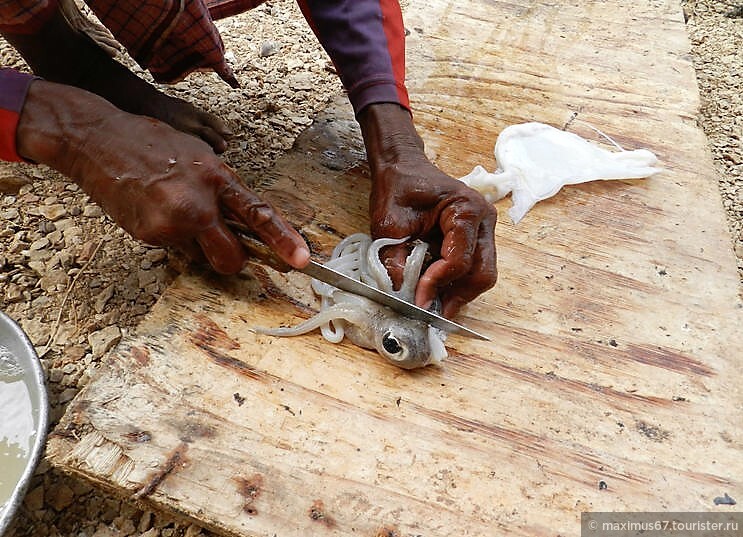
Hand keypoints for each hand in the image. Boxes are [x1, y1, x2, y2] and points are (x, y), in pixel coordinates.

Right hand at [17, 80, 308, 272]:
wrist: (98, 141)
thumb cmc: (154, 144)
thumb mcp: (201, 155)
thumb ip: (224, 190)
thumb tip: (245, 223)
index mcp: (217, 178)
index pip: (259, 215)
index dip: (284, 240)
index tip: (302, 261)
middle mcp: (197, 205)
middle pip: (230, 259)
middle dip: (232, 259)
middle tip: (225, 246)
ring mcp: (171, 224)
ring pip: (200, 255)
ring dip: (197, 243)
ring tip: (175, 209)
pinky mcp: (149, 236)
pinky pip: (175, 249)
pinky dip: (171, 237)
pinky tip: (156, 210)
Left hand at [358, 104, 496, 317]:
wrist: (403, 168)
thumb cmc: (398, 188)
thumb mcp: (389, 223)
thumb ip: (395, 258)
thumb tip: (401, 293)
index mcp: (465, 209)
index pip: (459, 260)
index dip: (437, 284)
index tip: (417, 300)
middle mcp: (484, 219)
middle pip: (482, 272)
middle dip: (457, 296)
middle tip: (432, 312)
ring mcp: (484, 229)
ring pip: (483, 274)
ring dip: (459, 293)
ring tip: (434, 304)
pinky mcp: (478, 237)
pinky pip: (476, 267)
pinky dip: (458, 283)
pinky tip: (438, 290)